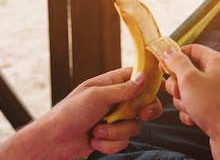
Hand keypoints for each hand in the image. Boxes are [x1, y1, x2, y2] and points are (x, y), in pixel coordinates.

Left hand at [0, 67, 161, 159]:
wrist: (54, 141)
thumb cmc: (70, 112)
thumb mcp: (96, 96)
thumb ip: (122, 89)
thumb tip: (144, 77)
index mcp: (110, 83)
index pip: (137, 76)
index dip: (152, 80)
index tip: (164, 89)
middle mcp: (115, 100)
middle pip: (144, 103)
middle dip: (145, 111)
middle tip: (142, 115)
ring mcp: (114, 119)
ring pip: (134, 126)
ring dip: (116, 132)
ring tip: (97, 131)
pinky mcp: (111, 136)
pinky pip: (124, 141)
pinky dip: (109, 144)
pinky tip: (93, 141)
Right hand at [162, 44, 219, 159]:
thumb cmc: (212, 105)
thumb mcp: (189, 79)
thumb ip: (177, 62)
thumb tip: (168, 50)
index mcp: (217, 61)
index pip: (191, 49)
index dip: (175, 56)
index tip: (162, 67)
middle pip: (189, 71)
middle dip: (177, 83)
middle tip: (177, 92)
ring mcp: (219, 92)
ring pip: (190, 89)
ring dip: (183, 100)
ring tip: (188, 108)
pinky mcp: (218, 108)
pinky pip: (197, 104)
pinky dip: (191, 111)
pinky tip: (193, 119)